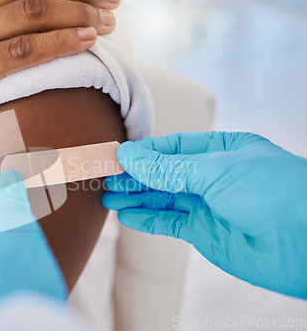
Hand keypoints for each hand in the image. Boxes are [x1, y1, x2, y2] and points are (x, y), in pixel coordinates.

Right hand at [103, 132, 306, 298]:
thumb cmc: (274, 193)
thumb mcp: (216, 170)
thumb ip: (168, 167)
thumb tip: (130, 156)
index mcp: (222, 150)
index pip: (172, 147)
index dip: (143, 152)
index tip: (117, 155)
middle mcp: (213, 176)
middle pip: (163, 173)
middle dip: (134, 175)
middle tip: (105, 176)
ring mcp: (208, 205)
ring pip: (162, 198)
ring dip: (134, 196)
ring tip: (107, 195)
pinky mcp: (205, 232)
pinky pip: (169, 223)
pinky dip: (146, 219)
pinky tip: (126, 214)